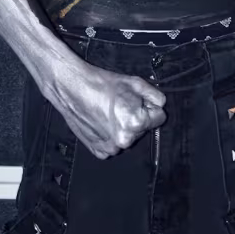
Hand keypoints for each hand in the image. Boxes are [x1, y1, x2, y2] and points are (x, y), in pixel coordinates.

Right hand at [49, 60, 166, 160]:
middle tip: (121, 104)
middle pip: (143, 129)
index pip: (159, 118)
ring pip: (128, 138)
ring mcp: (111, 147)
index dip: (149, 107)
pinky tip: (102, 122)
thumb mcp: (134, 82)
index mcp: (136, 122)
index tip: (138, 101)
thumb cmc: (100, 84)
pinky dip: (110, 136)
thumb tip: (161, 104)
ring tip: (109, 112)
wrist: (73, 88)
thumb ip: (155, 95)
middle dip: (136, 118)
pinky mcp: (99, 151)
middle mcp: (125, 139)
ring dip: (123, 128)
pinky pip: (113, 146)